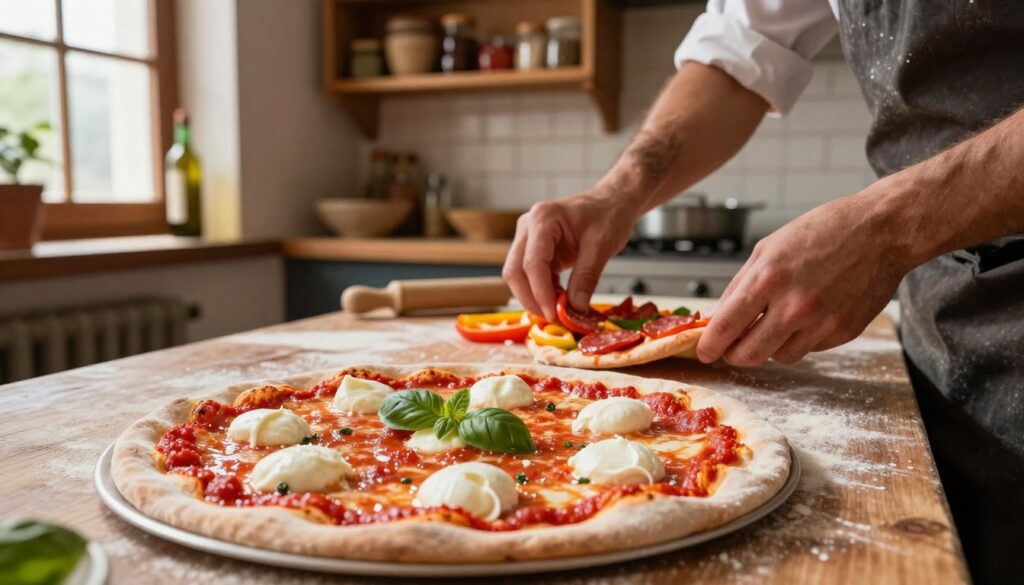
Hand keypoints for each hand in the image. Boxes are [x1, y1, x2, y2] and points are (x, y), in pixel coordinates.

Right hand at [503, 190, 637, 320]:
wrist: (610, 203)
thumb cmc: (608, 215)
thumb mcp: (602, 246)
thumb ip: (587, 277)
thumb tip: (575, 308)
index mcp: (543, 219)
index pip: (532, 263)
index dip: (540, 292)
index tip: (553, 314)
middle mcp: (528, 227)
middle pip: (515, 271)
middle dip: (530, 298)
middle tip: (553, 317)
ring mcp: (528, 238)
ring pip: (518, 276)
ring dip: (534, 296)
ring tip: (560, 309)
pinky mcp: (534, 250)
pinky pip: (530, 275)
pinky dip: (542, 291)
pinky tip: (560, 298)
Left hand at [696, 193, 909, 365]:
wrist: (881, 231)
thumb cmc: (823, 231)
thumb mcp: (769, 247)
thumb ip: (741, 285)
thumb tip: (720, 317)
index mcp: (768, 278)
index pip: (726, 326)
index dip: (710, 345)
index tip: (704, 352)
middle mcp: (794, 305)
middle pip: (749, 354)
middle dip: (734, 355)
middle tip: (732, 349)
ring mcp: (821, 322)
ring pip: (779, 357)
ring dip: (769, 347)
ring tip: (776, 323)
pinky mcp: (843, 332)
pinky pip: (808, 349)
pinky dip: (800, 339)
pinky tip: (808, 316)